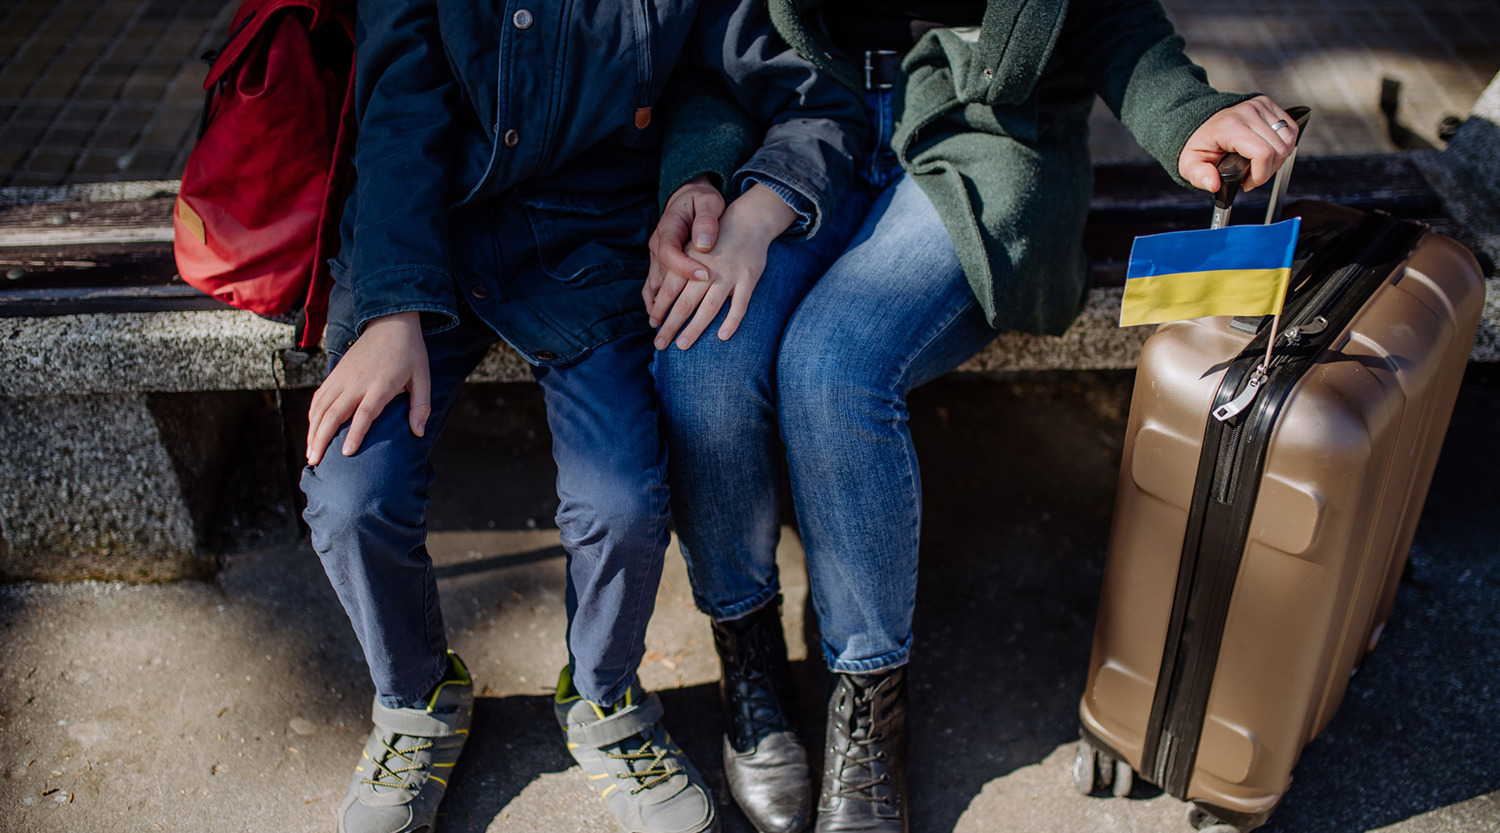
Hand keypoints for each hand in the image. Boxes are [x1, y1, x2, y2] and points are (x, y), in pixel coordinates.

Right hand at [305, 311, 429, 464]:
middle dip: (322, 439)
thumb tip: (418, 433)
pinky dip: (313, 415)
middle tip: (316, 461)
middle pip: (334, 413)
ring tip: (310, 453)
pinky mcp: (335, 373)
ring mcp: (343, 377)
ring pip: (321, 407)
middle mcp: (357, 382)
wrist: (390, 322)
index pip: (364, 413)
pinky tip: (312, 430)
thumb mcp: (423, 378)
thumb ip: (420, 406)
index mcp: (380, 384)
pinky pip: (319, 397)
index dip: (354, 434)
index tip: (345, 454)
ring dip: (313, 430)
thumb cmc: (410, 353)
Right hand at [644, 175, 723, 319]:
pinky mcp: (660, 264)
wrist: (689, 197)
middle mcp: (658, 245)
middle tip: (671, 324)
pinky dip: (653, 301)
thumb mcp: (708, 203)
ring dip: (656, 307)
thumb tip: (703, 244)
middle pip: (659, 276)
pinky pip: (653, 285)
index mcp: (668, 229)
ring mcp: (656, 256)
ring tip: (659, 328)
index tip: (704, 277)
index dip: (686, 267)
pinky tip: (656, 318)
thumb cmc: (702, 201)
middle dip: (665, 303)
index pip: (672, 252)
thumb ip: (706, 221)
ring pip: (653, 284)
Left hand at [649, 183, 796, 349]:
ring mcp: (729, 274)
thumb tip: (659, 295)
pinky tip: (722, 337)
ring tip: (682, 345)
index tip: (652, 324)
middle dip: (670, 325)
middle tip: (659, 344)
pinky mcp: (748, 279)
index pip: (670, 289)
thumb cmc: (715, 239)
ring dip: (694, 329)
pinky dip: (731, 321)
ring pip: (709, 308)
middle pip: (685, 303)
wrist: (748, 220)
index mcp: (691, 260)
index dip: (660, 308)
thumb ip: (679, 268)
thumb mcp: (692, 246)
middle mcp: (707, 269)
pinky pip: (740, 305)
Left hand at [1179, 96, 1298, 192]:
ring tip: (1260, 164)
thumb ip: (1199, 176)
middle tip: (1253, 175)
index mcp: (1230, 126)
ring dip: (1279, 158)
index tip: (1248, 182)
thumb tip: (1214, 184)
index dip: (1261, 174)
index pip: (1263, 153)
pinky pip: (1291, 128)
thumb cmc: (1200, 145)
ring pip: (1288, 139)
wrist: (1201, 124)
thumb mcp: (1190, 165)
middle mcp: (1248, 112)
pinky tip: (1268, 151)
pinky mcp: (1268, 104)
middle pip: (1279, 149)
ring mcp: (1260, 105)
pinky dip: (1284, 144)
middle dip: (1268, 170)